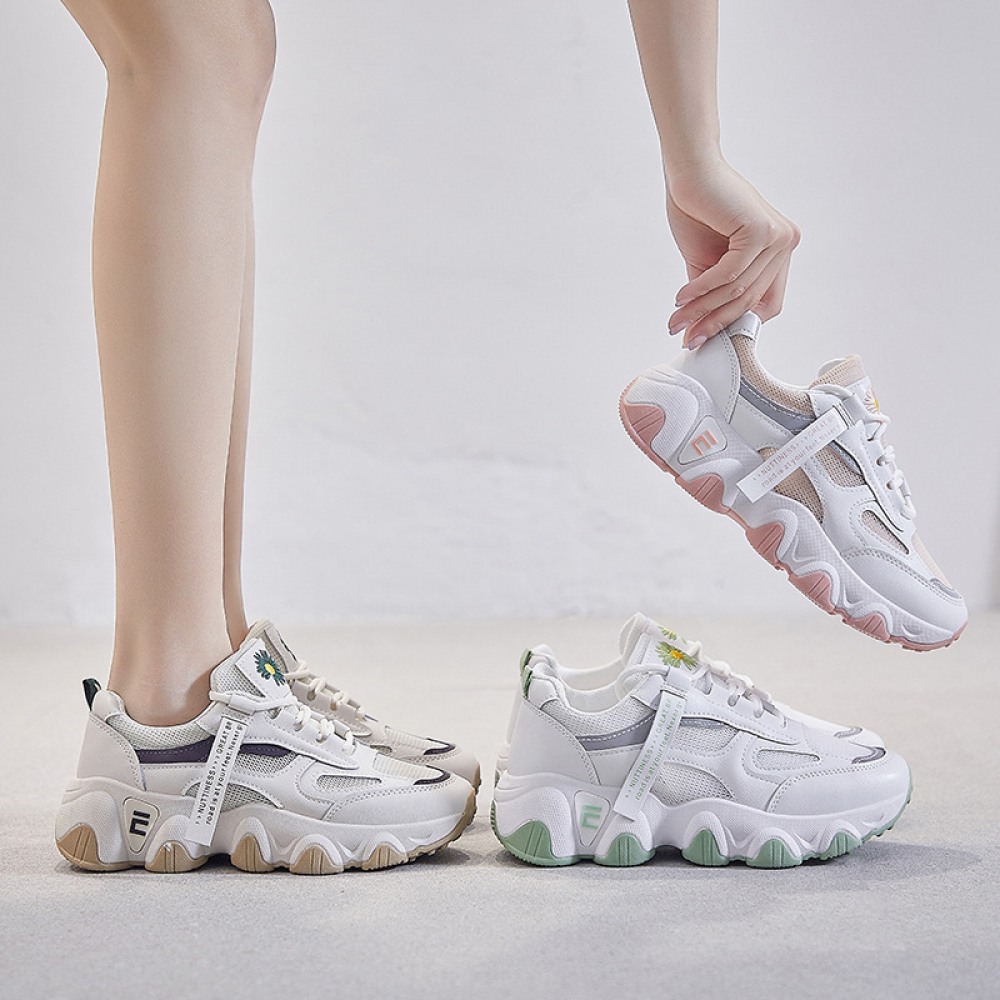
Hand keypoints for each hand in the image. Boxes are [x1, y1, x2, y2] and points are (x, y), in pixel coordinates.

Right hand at [665, 159, 799, 348]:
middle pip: (750, 300)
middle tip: (687, 336)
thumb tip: (702, 329)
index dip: (737, 323)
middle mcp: (785, 243)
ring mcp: (778, 236)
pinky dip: (703, 289)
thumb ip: (714, 292)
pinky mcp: (761, 231)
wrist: (689, 171)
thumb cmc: (698, 209)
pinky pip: (729, 273)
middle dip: (713, 321)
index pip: (767, 302)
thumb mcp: (707, 261)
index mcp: (779, 250)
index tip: (707, 335)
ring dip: (702, 308)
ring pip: (737, 290)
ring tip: (677, 319)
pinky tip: (682, 297)